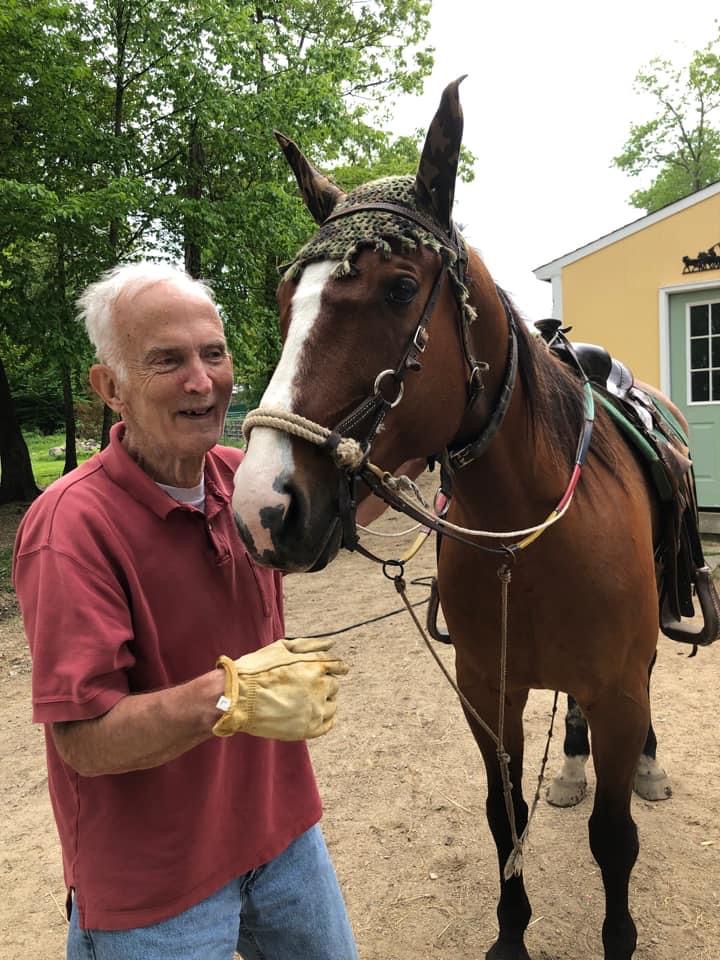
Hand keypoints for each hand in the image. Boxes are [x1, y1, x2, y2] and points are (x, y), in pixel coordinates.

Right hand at [212, 637, 347, 740]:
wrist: (236, 698)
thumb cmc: (256, 670)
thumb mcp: (282, 648)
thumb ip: (310, 645)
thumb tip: (332, 642)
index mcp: (315, 666)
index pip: (338, 666)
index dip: (335, 667)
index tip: (334, 670)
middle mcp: (319, 688)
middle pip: (334, 686)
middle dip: (324, 684)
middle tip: (306, 685)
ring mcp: (314, 711)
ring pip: (332, 706)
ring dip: (323, 701)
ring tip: (305, 700)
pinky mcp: (307, 730)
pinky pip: (327, 724)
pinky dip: (323, 719)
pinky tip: (312, 714)